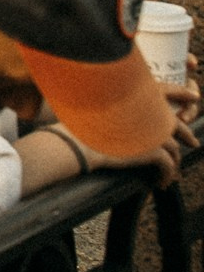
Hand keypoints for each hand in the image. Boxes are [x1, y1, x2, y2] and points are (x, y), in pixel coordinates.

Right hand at [56, 89, 198, 186]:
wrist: (78, 142)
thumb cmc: (81, 127)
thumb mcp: (98, 110)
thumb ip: (115, 109)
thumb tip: (118, 116)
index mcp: (135, 95)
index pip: (167, 89)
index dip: (183, 92)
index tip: (194, 97)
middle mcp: (149, 111)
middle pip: (176, 123)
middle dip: (186, 134)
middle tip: (193, 142)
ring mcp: (153, 130)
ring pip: (174, 148)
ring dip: (175, 161)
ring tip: (173, 172)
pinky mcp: (154, 150)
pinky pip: (168, 165)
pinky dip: (167, 175)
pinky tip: (161, 183)